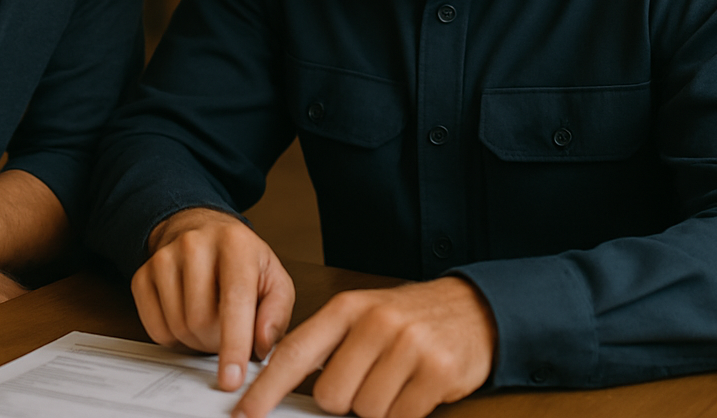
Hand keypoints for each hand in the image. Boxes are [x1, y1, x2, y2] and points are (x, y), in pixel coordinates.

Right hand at [132, 208, 295, 391]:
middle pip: (201, 320)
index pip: (234, 299)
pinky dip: (174, 337)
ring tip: (209, 319)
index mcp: (234, 243)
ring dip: (196, 339)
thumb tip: (263, 345)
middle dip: (217, 341)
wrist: (201, 230)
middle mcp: (195, 243)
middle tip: (227, 330)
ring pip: (178, 327)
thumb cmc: (241, 260)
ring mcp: (164, 257)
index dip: (235, 343)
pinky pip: (155, 329)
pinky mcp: (142, 274)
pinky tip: (186, 316)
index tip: (232, 379)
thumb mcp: (273, 279)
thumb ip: (276, 313)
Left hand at [234, 277, 496, 417]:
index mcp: (347, 308)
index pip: (296, 351)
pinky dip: (403, 413)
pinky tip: (414, 388)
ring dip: (377, 408)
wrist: (470, 309)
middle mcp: (374, 323)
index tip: (245, 413)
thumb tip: (287, 387)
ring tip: (395, 378)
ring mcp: (408, 346)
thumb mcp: (362, 316)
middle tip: (367, 377)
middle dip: (345, 399)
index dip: (268, 387)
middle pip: (332, 396)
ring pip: (366, 412)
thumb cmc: (406, 318)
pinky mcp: (437, 372)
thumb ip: (328, 347)